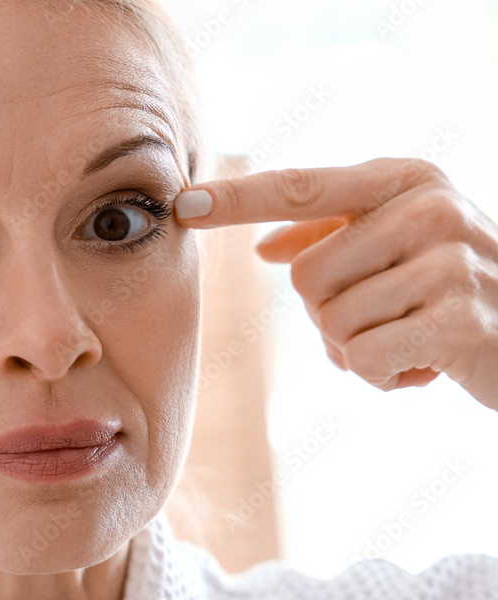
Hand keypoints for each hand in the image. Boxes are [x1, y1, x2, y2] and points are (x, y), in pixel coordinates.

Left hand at [174, 157, 497, 411]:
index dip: (237, 199)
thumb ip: (333, 238)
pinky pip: (364, 359)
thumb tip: (264, 250)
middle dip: (332, 315)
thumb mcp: (401, 247)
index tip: (181, 204)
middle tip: (390, 318)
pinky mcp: (459, 317)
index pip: (301, 187)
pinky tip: (426, 367)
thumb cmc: (455, 289)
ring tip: (410, 339)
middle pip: (306, 277)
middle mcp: (428, 206)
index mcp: (403, 180)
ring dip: (359, 349)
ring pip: (331, 322)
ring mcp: (449, 258)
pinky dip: (383, 377)